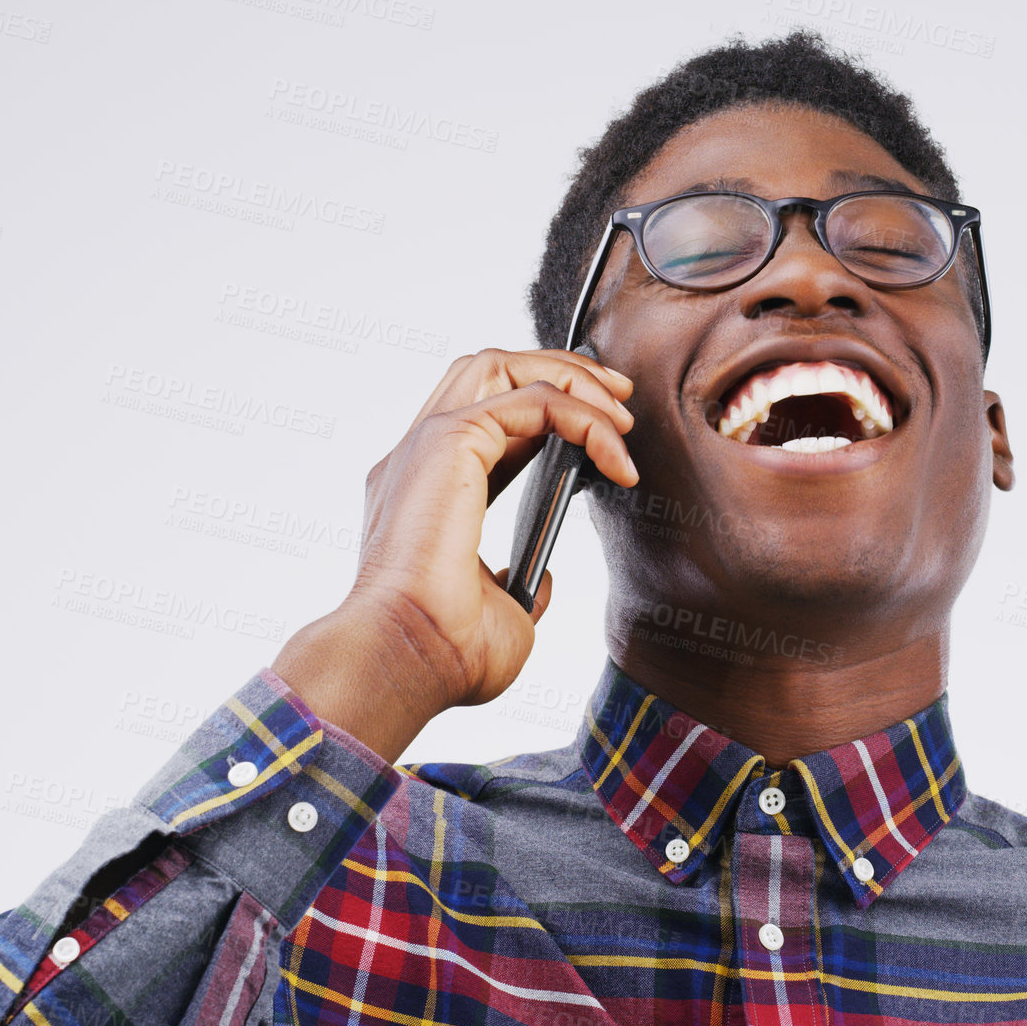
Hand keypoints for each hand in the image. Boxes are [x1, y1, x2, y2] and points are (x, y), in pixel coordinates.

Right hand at [272, 349, 635, 761]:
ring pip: (502, 366)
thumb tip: (539, 582)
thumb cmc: (440, 653)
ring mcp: (427, 444)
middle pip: (486, 372)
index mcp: (421, 492)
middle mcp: (417, 459)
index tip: (600, 430)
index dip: (543, 413)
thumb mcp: (500, 616)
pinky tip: (614, 449)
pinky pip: (531, 399)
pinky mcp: (449, 442)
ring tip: (621, 413)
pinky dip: (581, 415)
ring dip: (570, 377)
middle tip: (619, 399)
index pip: (483, 422)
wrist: (405, 659)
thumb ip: (518, 586)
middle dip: (560, 371)